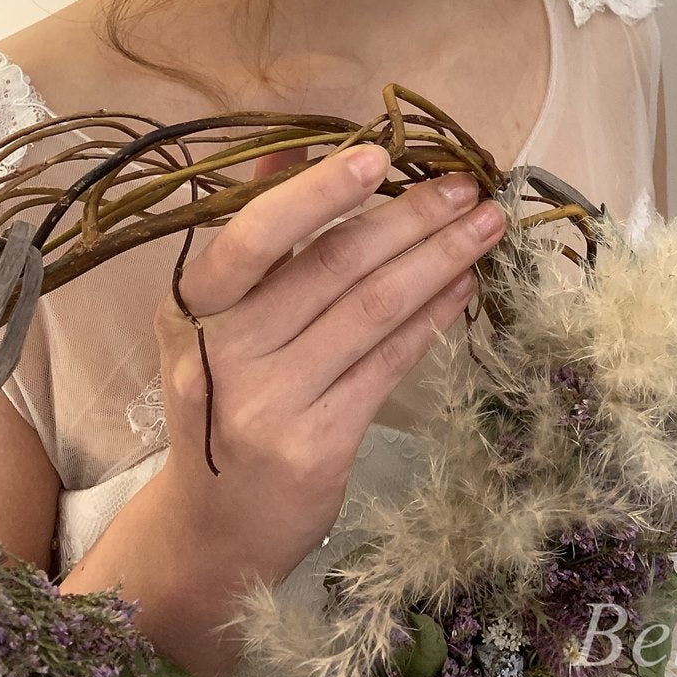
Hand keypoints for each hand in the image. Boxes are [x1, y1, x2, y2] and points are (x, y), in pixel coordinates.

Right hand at [151, 142, 505, 586]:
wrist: (212, 530)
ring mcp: (268, 404)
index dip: (320, 192)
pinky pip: (387, 365)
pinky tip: (463, 289)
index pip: (255, 236)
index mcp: (192, 307)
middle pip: (332, 267)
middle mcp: (222, 353)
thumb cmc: (223, 398)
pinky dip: (431, 319)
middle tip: (466, 187)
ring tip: (485, 228)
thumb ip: (255, 234)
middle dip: (410, 219)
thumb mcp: (217, 318)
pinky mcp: (316, 446)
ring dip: (438, 260)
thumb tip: (289, 147)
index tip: (381, 155)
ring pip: (371, 311)